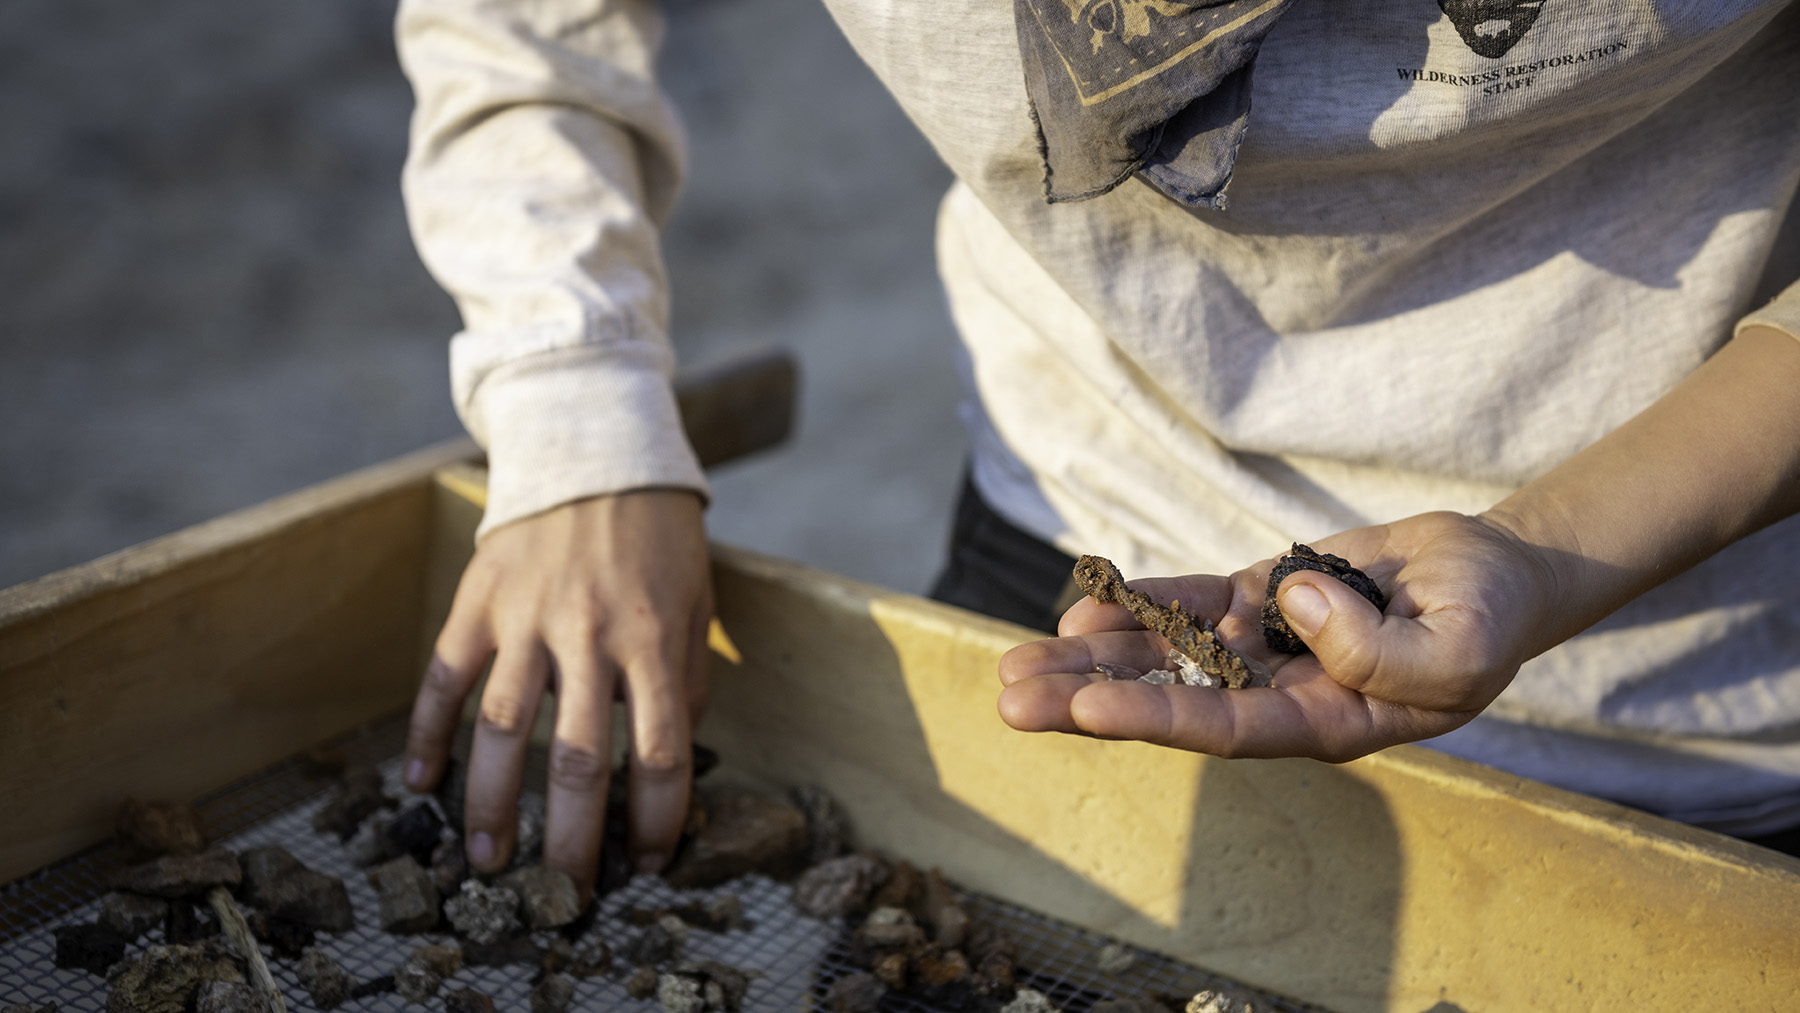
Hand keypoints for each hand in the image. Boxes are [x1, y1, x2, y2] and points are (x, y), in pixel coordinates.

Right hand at [402, 489, 710, 895]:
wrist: (596, 451)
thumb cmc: (658, 540)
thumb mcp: (695, 606)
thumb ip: (685, 683)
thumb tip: (667, 762)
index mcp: (654, 640)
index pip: (658, 753)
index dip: (658, 817)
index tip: (651, 858)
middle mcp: (588, 634)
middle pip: (575, 760)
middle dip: (570, 838)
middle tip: (563, 893)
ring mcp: (526, 617)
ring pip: (500, 729)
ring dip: (489, 804)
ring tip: (486, 862)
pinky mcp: (478, 599)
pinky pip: (443, 676)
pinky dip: (426, 731)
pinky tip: (418, 782)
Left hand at [996, 511, 1559, 761]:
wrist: (1492, 575)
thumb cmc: (1485, 622)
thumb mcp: (1457, 648)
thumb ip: (1380, 650)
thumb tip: (1291, 606)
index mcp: (1324, 724)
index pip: (1226, 728)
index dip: (1155, 718)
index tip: (1084, 712)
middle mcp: (1277, 692)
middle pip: (1170, 698)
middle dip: (1087, 698)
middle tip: (1009, 700)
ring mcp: (1261, 645)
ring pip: (1162, 654)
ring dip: (1089, 657)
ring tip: (1014, 663)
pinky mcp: (1258, 598)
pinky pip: (1186, 604)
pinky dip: (1136, 603)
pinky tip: (1080, 608)